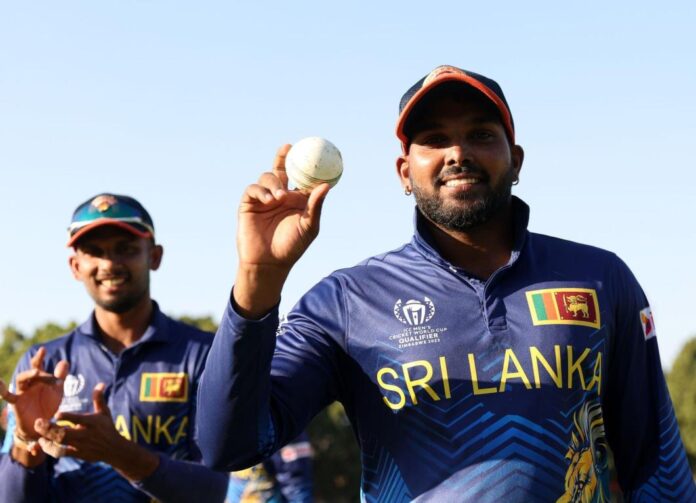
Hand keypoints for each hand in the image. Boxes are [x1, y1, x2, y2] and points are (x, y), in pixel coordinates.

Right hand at [3, 347, 68, 448]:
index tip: (43, 349)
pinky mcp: (17, 403)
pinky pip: (7, 396)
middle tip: (42, 355)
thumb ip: (60, 377)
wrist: (42, 424)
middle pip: (30, 371)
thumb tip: (64, 361)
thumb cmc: (48, 405)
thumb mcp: (57, 391)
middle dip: (36, 362)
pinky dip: (2, 390)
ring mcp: (22, 392)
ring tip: (36, 372)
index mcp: (39, 379)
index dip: (39, 357)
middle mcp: (30, 384)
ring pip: (21, 379)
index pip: (38, 366)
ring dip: (28, 374)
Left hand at [34, 383, 158, 480]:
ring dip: (48, 441)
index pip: (78, 419)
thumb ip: (99, 399)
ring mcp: (80, 446)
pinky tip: (43, 443)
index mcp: (92, 423)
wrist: (113, 449)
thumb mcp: (104, 412)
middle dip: (50, 429)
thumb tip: (100, 383)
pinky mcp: (77, 454)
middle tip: (37, 423)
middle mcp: (85, 435)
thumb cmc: (107, 427)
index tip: (57, 414)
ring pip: (61, 444)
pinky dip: (50, 449)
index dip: (68, 417)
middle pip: (65, 434)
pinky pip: (61, 453)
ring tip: (39, 436)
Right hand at [234, 144, 329, 316]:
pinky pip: (253, 189)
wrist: (268, 263)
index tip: (310, 151)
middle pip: (281, 170)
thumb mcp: (309, 227)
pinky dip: (261, 191)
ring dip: (273, 182)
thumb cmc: (292, 247)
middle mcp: (280, 196)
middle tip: (287, 148)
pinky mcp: (249, 205)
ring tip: (279, 197)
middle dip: (282, 158)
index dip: (303, 164)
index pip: (300, 177)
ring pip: (267, 178)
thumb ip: (316, 206)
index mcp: (297, 200)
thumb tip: (325, 185)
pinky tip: (269, 200)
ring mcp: (264, 199)